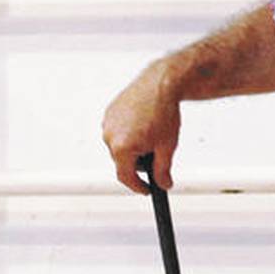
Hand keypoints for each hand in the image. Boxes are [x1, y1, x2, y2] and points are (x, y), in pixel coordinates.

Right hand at [101, 58, 182, 193]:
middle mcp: (110, 136)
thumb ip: (163, 170)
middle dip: (139, 161)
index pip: (126, 177)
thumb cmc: (164, 112)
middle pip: (123, 161)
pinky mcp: (109, 112)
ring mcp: (108, 123)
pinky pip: (117, 130)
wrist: (162, 84)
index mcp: (122, 147)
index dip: (138, 186)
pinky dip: (128, 132)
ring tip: (151, 132)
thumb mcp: (167, 146)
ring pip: (120, 145)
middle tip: (156, 151)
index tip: (146, 189)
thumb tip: (163, 184)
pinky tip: (143, 123)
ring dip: (133, 146)